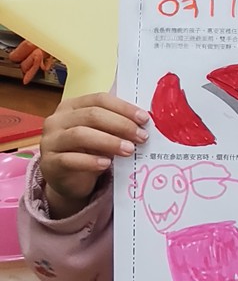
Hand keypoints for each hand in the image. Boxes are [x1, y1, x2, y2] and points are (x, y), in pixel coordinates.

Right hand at [40, 93, 149, 216]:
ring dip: (109, 142)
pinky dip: (91, 161)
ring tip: (129, 150)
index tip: (144, 119)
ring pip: (80, 135)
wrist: (67, 181)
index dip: (123, 108)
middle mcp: (57, 120)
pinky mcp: (49, 163)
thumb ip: (115, 125)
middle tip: (141, 136)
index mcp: (71, 106)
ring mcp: (50, 141)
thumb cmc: (87, 153)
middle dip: (121, 125)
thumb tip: (143, 122)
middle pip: (92, 115)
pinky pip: (70, 160)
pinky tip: (106, 164)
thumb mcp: (101, 135)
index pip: (99, 99)